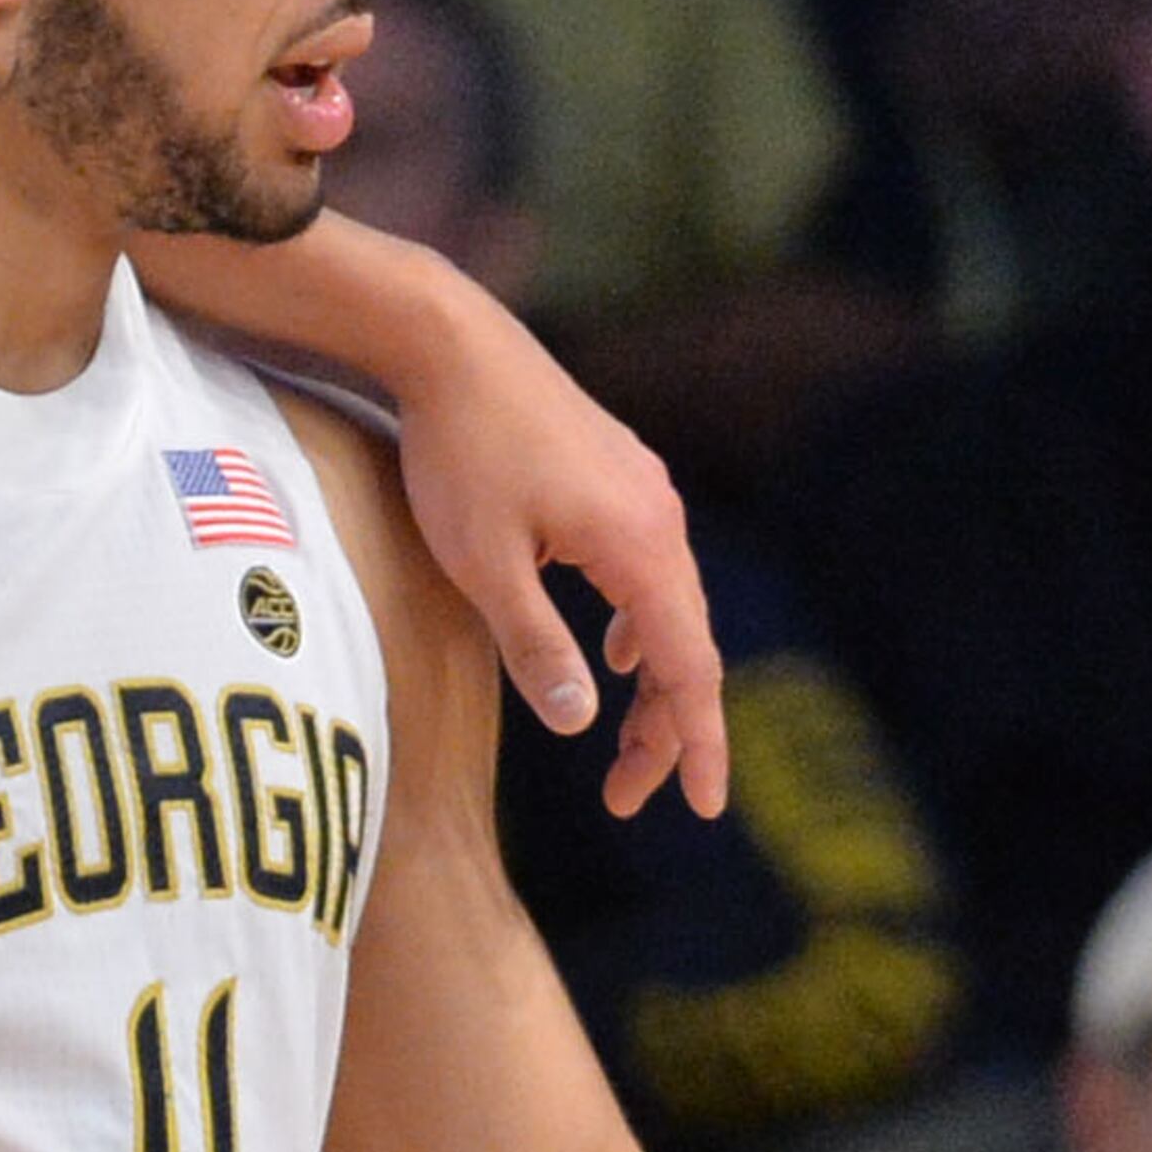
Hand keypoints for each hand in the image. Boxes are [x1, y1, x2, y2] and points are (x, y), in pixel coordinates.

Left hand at [392, 307, 727, 820]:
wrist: (449, 344)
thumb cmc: (457, 452)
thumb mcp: (484, 566)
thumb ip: (535, 647)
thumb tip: (581, 723)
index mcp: (640, 545)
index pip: (690, 669)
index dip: (697, 743)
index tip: (701, 807)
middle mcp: (660, 517)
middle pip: (687, 647)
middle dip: (665, 729)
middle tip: (627, 798)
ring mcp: (645, 492)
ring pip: (669, 609)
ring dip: (652, 682)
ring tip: (622, 745)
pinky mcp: (619, 478)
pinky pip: (648, 572)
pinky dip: (639, 629)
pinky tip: (614, 654)